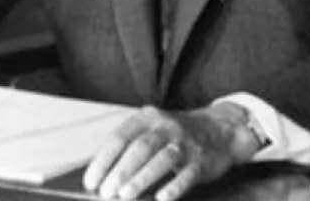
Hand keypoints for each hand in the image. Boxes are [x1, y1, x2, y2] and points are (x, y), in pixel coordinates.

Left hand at [83, 102, 263, 200]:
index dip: (103, 160)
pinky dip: (173, 187)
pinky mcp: (200, 159)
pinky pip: (186, 174)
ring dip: (141, 179)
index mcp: (147, 118)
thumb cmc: (175, 135)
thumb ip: (131, 147)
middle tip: (105, 193)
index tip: (90, 181)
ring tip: (124, 196)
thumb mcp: (152, 130)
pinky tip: (161, 198)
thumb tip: (103, 176)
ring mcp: (184, 142)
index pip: (119, 137)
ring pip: (161, 159)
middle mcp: (164, 126)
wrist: (219, 129)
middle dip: (120, 171)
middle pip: (139, 148)